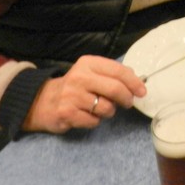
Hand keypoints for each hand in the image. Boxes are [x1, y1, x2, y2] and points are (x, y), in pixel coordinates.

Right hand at [23, 55, 145, 133]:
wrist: (42, 100)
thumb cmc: (74, 86)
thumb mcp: (91, 72)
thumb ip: (111, 74)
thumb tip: (137, 81)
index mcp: (88, 63)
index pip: (118, 71)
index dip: (134, 82)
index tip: (142, 91)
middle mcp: (80, 77)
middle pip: (115, 89)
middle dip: (127, 98)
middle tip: (128, 103)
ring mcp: (72, 96)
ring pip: (106, 108)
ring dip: (109, 112)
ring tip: (100, 108)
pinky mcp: (66, 113)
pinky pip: (94, 121)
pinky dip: (95, 121)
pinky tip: (87, 116)